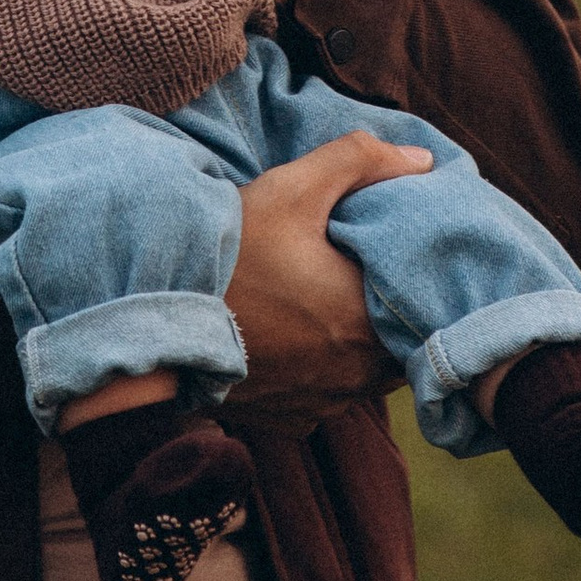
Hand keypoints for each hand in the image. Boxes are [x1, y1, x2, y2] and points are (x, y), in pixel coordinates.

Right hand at [226, 133, 423, 429]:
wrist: (157, 316)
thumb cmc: (230, 251)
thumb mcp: (292, 188)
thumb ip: (360, 162)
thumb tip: (421, 160)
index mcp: (365, 324)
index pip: (423, 309)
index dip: (414, 282)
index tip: (392, 257)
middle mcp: (353, 377)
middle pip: (399, 345)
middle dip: (389, 314)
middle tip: (365, 276)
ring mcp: (322, 404)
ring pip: (367, 375)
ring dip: (359, 345)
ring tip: (334, 305)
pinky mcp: (290, 420)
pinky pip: (328, 397)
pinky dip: (323, 372)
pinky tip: (299, 338)